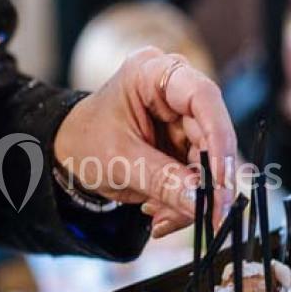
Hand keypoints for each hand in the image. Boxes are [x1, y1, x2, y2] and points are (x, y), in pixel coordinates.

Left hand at [54, 47, 237, 237]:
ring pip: (209, 162)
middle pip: (212, 134)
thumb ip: (161, 180)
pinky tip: (161, 213)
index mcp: (152, 73)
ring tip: (162, 218)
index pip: (202, 96)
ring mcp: (182, 119)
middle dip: (208, 182)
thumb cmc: (85, 141)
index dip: (218, 136)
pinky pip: (198, 177)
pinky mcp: (185, 144)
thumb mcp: (118, 161)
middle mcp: (175, 91)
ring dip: (192, 198)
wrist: (70, 152)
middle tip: (209, 216)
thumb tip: (200, 202)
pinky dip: (184, 201)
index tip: (219, 179)